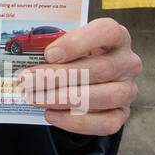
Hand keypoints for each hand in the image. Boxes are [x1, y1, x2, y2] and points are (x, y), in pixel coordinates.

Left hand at [17, 18, 140, 135]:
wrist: (88, 77)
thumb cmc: (75, 55)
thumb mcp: (66, 44)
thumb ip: (52, 47)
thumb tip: (26, 61)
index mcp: (117, 36)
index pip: (107, 32)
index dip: (77, 43)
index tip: (48, 54)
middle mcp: (128, 62)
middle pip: (99, 69)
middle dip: (58, 76)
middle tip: (28, 81)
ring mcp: (128, 89)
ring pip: (104, 96)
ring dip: (64, 99)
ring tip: (36, 99)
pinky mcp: (122, 113)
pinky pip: (106, 122)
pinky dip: (76, 121)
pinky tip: (51, 115)